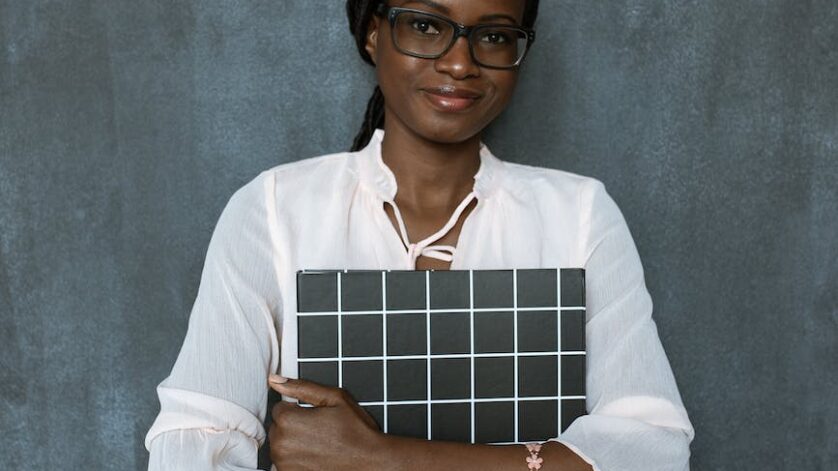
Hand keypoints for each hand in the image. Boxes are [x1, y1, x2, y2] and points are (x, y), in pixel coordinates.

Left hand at [267, 375, 385, 470]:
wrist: (370, 462)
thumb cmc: (356, 432)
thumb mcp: (334, 398)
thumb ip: (301, 387)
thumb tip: (276, 379)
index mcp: (289, 420)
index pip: (280, 407)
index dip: (298, 409)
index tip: (315, 416)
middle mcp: (281, 444)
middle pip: (278, 427)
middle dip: (294, 425)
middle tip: (320, 430)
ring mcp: (284, 463)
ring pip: (281, 445)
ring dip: (294, 443)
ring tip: (319, 444)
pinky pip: (285, 462)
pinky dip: (297, 458)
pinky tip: (315, 456)